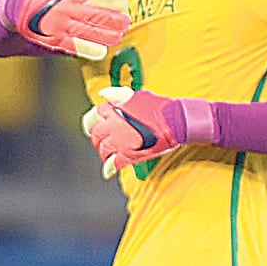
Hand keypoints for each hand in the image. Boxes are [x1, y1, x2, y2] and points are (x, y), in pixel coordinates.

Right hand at [13, 0, 131, 60]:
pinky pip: (71, 46)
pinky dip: (86, 49)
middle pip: (92, 14)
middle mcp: (63, 9)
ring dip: (103, 35)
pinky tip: (100, 53)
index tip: (124, 1)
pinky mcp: (51, 41)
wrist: (9, 15)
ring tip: (118, 37)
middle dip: (111, 19)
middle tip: (126, 22)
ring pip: (85, 31)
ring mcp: (57, 26)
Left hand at [83, 85, 202, 175]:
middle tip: (102, 142)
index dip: (91, 123)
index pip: (91, 117)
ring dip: (103, 153)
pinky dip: (109, 169)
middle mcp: (112, 126)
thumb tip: (103, 94)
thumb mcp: (137, 95)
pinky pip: (112, 164)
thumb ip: (117, 94)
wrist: (175, 121)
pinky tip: (108, 172)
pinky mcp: (128, 155)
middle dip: (97, 140)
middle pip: (95, 135)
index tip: (94, 126)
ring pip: (103, 150)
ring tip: (108, 154)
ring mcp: (119, 142)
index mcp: (113, 110)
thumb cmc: (159, 107)